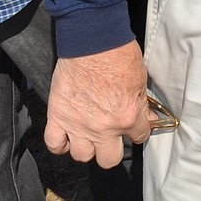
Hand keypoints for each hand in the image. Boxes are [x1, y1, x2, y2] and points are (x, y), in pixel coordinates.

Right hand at [45, 41, 149, 167]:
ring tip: (90, 135)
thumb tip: (146, 118)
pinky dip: (60, 144)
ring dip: (87, 147)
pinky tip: (68, 137)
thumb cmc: (118, 55)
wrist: (93, 40)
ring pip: (82, 156)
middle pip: (109, 159)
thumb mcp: (141, 80)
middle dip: (113, 148)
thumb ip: (142, 104)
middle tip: (113, 136)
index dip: (139, 131)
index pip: (139, 137)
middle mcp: (103, 128)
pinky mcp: (58, 117)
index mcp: (127, 117)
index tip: (136, 127)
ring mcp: (78, 125)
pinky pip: (54, 144)